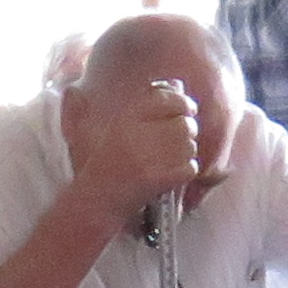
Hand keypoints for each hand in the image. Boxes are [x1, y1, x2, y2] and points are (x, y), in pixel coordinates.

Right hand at [79, 74, 205, 218]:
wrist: (97, 200)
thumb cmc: (110, 164)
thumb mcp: (120, 129)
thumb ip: (146, 110)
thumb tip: (177, 87)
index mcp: (127, 119)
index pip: (165, 98)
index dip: (182, 102)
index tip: (188, 110)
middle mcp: (136, 135)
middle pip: (183, 123)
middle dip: (188, 131)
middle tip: (181, 141)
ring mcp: (147, 158)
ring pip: (189, 146)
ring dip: (187, 153)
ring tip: (173, 160)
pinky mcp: (157, 178)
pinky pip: (189, 167)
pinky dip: (186, 171)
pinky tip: (174, 175)